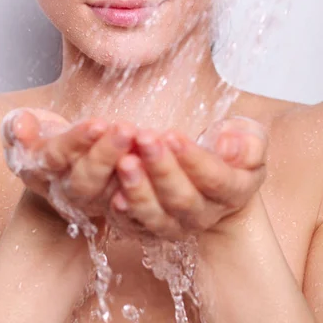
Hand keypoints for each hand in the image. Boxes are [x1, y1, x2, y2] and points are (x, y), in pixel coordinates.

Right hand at [1, 108, 135, 221]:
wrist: (59, 164)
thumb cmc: (42, 139)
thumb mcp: (22, 129)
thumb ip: (17, 126)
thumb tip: (19, 126)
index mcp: (41, 170)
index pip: (57, 156)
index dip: (77, 141)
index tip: (98, 123)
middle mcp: (67, 189)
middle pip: (87, 178)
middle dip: (107, 153)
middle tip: (126, 129)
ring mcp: (94, 199)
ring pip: (112, 189)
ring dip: (131, 165)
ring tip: (145, 138)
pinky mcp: (117, 204)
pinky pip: (133, 200)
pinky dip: (148, 181)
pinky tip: (162, 156)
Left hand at [110, 117, 267, 240]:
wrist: (215, 181)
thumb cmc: (229, 151)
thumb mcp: (250, 138)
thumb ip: (249, 143)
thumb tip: (228, 148)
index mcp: (233, 190)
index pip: (215, 179)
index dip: (194, 159)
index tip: (173, 134)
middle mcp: (204, 214)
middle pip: (181, 198)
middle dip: (161, 168)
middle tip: (145, 138)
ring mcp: (175, 225)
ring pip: (156, 216)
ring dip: (138, 189)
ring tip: (124, 161)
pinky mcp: (148, 229)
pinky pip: (134, 226)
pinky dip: (123, 212)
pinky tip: (113, 194)